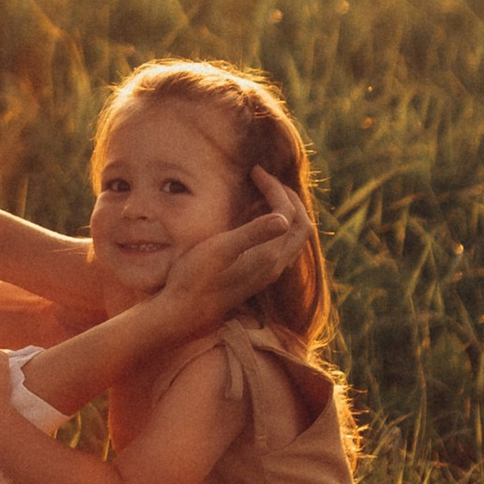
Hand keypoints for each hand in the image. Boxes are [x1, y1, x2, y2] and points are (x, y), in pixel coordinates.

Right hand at [158, 167, 311, 328]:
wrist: (183, 311)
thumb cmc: (197, 277)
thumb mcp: (221, 249)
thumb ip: (253, 233)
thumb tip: (284, 219)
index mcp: (270, 257)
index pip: (288, 214)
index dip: (275, 188)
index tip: (254, 171)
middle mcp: (275, 266)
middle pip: (301, 226)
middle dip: (288, 197)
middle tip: (264, 178)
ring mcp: (267, 273)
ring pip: (292, 237)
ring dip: (285, 211)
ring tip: (262, 192)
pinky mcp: (257, 277)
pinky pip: (280, 245)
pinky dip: (276, 225)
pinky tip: (252, 218)